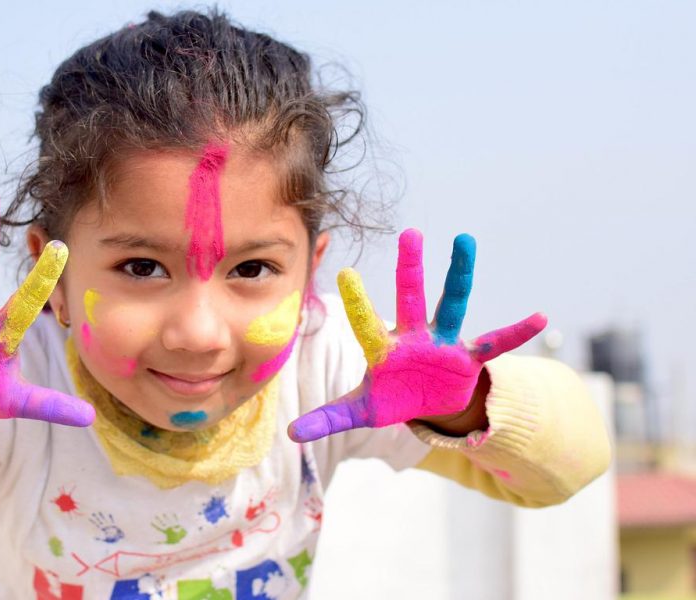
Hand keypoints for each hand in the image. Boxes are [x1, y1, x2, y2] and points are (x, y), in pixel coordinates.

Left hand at [288, 228, 544, 441]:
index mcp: (384, 349)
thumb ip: (328, 418)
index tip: (345, 272)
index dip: (358, 302)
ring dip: (460, 275)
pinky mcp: (469, 357)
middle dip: (410, 268)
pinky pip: (495, 343)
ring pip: (453, 304)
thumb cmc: (392, 398)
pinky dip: (516, 333)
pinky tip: (540, 318)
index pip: (367, 324)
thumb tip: (290, 434)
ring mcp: (444, 343)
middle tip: (409, 232)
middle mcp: (414, 337)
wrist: (429, 404)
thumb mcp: (361, 411)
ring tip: (465, 241)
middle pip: (410, 298)